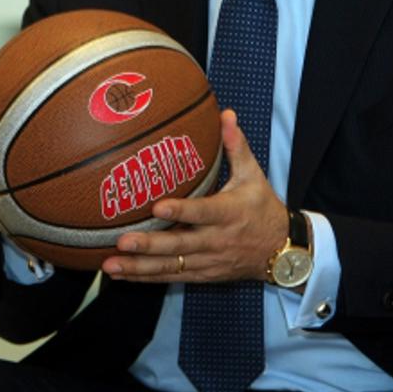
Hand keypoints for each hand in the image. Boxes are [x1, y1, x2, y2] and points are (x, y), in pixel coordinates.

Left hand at [102, 109, 287, 282]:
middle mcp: (216, 240)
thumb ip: (236, 146)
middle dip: (150, 245)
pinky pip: (171, 277)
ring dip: (139, 267)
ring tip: (111, 266)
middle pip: (180, 245)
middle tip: (123, 241)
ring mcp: (208, 261)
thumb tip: (225, 114)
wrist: (281, 251)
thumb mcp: (253, 176)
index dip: (181, 211)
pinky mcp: (202, 275)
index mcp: (229, 213)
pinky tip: (122, 274)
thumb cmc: (262, 208)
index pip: (202, 212)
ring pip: (171, 267)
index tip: (157, 207)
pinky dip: (146, 277)